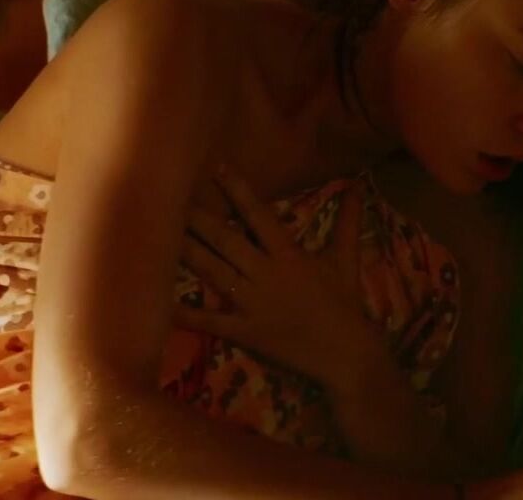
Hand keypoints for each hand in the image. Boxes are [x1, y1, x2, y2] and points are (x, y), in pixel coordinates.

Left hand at [175, 165, 378, 390]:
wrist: (345, 353)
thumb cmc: (345, 304)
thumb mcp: (345, 259)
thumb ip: (348, 221)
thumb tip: (359, 187)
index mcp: (287, 255)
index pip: (258, 216)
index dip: (237, 191)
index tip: (217, 169)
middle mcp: (265, 274)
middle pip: (226, 241)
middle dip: (200, 219)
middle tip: (173, 199)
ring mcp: (252, 304)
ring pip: (214, 273)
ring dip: (188, 253)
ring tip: (163, 235)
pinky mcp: (245, 332)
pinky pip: (212, 321)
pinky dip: (188, 314)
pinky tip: (164, 304)